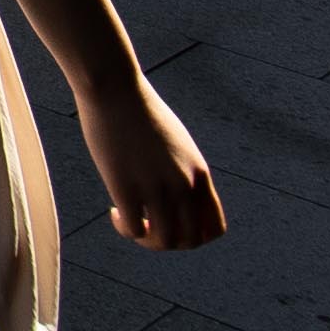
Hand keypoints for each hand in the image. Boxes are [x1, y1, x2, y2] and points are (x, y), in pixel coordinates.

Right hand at [72, 70, 226, 250]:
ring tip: (131, 222)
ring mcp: (156, 187)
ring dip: (147, 240)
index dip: (195, 237)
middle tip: (149, 226)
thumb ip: (182, 170)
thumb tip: (175, 193)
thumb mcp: (176, 142)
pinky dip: (126, 229)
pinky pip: (134, 229)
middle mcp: (184, 185)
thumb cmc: (141, 110)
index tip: (173, 223)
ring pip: (163, 241)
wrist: (115, 88)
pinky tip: (115, 212)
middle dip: (169, 242)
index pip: (215, 228)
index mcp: (200, 174)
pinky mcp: (126, 187)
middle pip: (189, 241)